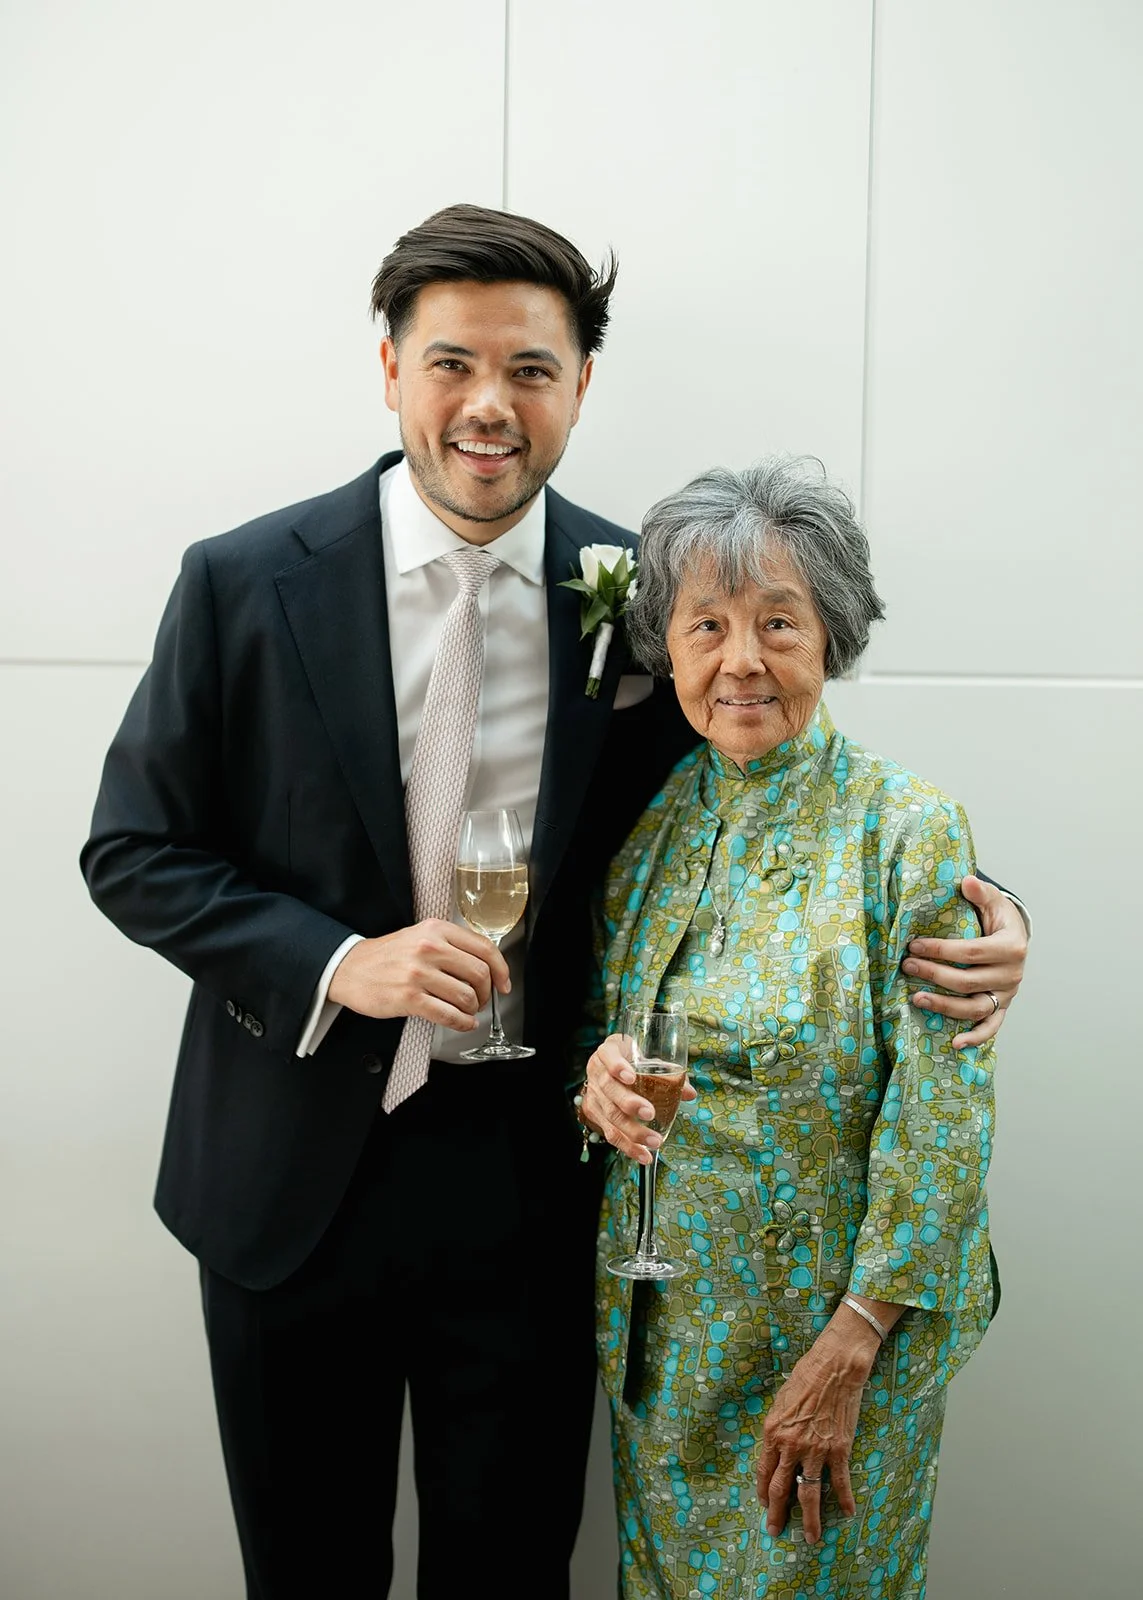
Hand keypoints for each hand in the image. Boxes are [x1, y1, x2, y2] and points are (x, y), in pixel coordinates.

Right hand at [327, 919, 508, 1030]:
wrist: (349, 968)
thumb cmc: (388, 955)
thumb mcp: (420, 935)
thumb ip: (451, 945)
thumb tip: (486, 966)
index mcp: (436, 929)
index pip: (484, 948)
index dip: (501, 969)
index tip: (504, 983)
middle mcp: (429, 947)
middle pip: (479, 974)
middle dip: (486, 993)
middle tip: (480, 1000)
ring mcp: (418, 973)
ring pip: (466, 996)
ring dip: (472, 1009)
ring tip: (466, 1012)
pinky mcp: (409, 998)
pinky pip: (448, 1015)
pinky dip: (462, 1023)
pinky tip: (462, 1023)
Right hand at [582, 1032, 697, 1164]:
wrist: (605, 1068)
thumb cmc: (629, 1060)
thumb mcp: (645, 1057)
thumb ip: (667, 1072)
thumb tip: (689, 1092)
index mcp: (608, 1052)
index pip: (609, 1055)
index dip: (618, 1067)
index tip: (631, 1077)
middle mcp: (597, 1073)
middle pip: (610, 1089)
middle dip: (629, 1103)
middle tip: (650, 1113)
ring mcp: (593, 1094)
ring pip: (610, 1115)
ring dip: (632, 1131)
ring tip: (654, 1141)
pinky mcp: (593, 1114)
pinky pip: (610, 1133)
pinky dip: (628, 1146)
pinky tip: (643, 1155)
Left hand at [755, 1319, 877, 1544]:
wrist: (834, 1366)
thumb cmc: (805, 1377)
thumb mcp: (781, 1401)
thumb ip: (778, 1428)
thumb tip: (776, 1448)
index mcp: (773, 1432)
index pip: (764, 1471)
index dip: (763, 1491)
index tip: (764, 1505)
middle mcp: (791, 1445)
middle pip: (782, 1489)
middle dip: (778, 1513)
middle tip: (776, 1531)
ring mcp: (816, 1450)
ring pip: (809, 1494)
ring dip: (810, 1519)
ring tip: (811, 1538)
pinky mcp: (839, 1450)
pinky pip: (840, 1482)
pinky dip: (844, 1500)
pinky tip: (847, 1513)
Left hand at [904, 875, 1027, 1047]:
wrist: (1016, 936)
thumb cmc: (997, 918)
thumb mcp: (993, 901)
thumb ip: (981, 893)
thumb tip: (967, 882)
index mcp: (1011, 946)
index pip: (971, 952)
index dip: (940, 950)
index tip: (913, 945)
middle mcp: (1012, 974)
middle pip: (968, 981)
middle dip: (933, 975)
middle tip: (906, 966)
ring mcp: (1007, 994)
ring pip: (974, 1007)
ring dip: (944, 1006)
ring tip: (916, 999)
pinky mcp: (1002, 1007)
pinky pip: (990, 1027)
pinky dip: (975, 1038)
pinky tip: (955, 1043)